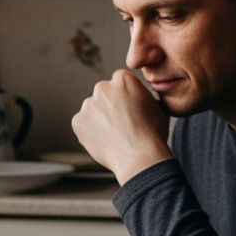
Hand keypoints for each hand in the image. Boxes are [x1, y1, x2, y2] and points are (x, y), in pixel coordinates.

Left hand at [72, 70, 171, 184]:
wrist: (139, 157)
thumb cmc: (153, 133)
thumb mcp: (157, 107)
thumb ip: (144, 97)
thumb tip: (140, 98)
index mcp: (123, 79)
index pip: (120, 82)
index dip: (125, 96)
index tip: (130, 109)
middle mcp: (102, 87)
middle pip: (103, 94)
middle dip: (109, 105)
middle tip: (121, 123)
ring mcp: (88, 104)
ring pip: (92, 109)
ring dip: (99, 118)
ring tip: (114, 135)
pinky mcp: (78, 121)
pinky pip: (83, 124)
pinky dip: (90, 131)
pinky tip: (104, 140)